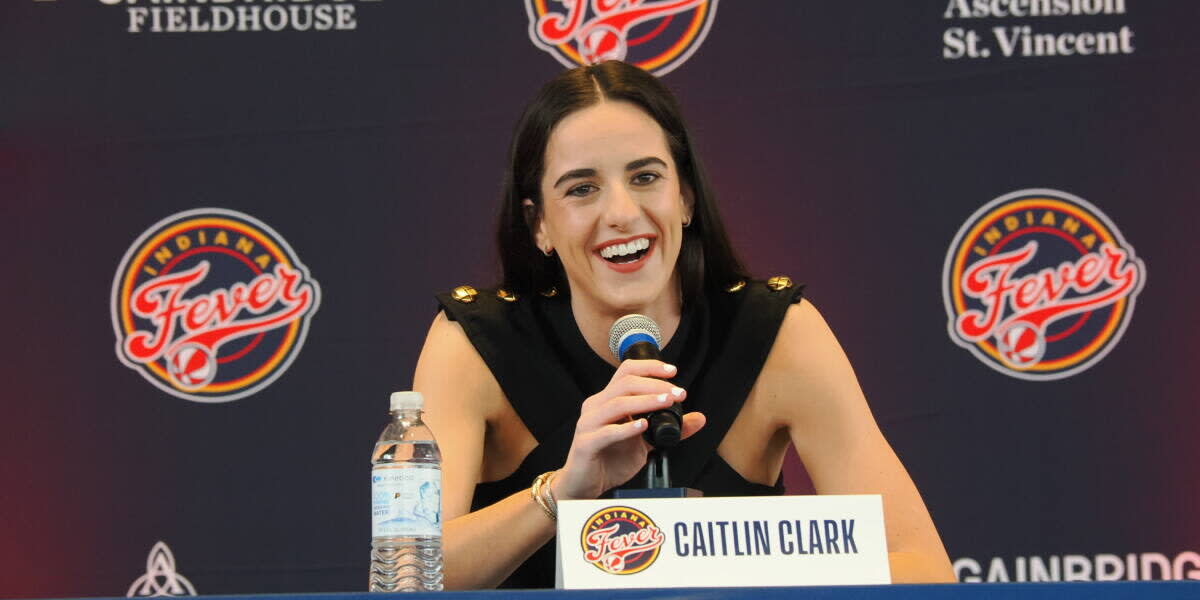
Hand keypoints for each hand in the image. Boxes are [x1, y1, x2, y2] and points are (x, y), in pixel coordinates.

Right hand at [552, 359, 705, 500]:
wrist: (584, 485)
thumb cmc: (610, 459)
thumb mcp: (646, 442)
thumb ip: (670, 429)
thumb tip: (699, 418)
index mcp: (608, 400)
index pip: (627, 372)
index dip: (650, 367)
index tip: (673, 372)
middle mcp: (596, 406)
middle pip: (625, 383)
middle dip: (654, 385)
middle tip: (677, 394)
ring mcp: (588, 424)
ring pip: (617, 404)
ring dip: (645, 402)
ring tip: (666, 403)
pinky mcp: (586, 443)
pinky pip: (607, 432)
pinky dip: (627, 428)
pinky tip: (643, 426)